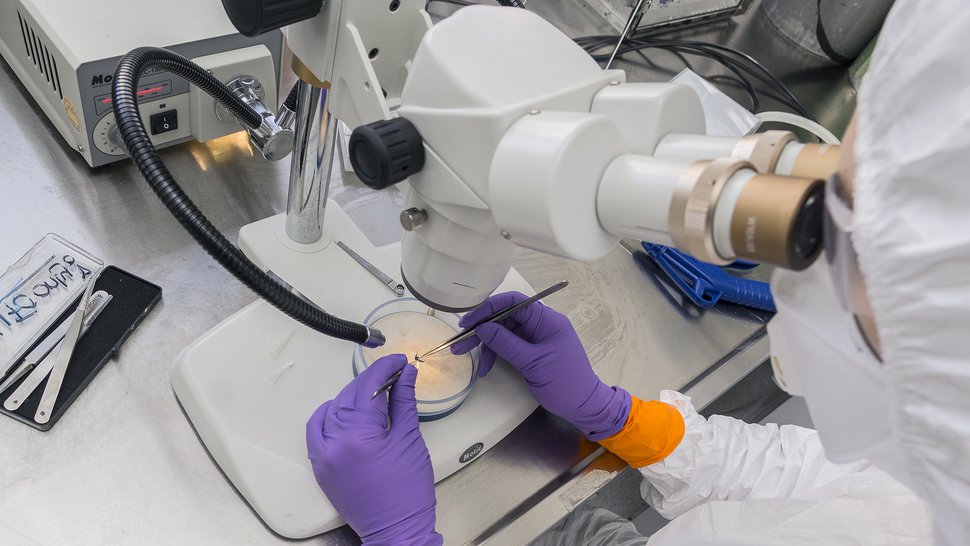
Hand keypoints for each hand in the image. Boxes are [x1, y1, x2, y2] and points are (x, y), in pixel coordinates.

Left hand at [306, 355, 441, 544]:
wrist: (396, 530)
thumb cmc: (407, 493)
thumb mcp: (410, 441)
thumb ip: (404, 403)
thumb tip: (405, 376)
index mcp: (360, 436)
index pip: (369, 388)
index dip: (385, 369)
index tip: (399, 363)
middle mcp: (335, 443)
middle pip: (350, 395)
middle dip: (372, 381)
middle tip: (394, 375)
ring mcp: (324, 455)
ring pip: (333, 409)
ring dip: (353, 396)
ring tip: (375, 393)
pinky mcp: (321, 466)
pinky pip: (317, 430)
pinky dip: (329, 415)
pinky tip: (344, 409)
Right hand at [453, 292, 629, 439]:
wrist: (584, 405)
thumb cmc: (564, 382)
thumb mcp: (533, 363)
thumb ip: (506, 343)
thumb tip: (482, 328)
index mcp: (547, 320)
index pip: (514, 302)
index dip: (489, 308)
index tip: (469, 322)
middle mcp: (542, 324)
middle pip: (506, 317)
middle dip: (483, 329)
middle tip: (461, 343)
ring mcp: (537, 337)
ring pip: (504, 332)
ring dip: (486, 344)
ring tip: (467, 357)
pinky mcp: (533, 351)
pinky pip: (510, 345)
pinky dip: (496, 354)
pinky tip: (486, 367)